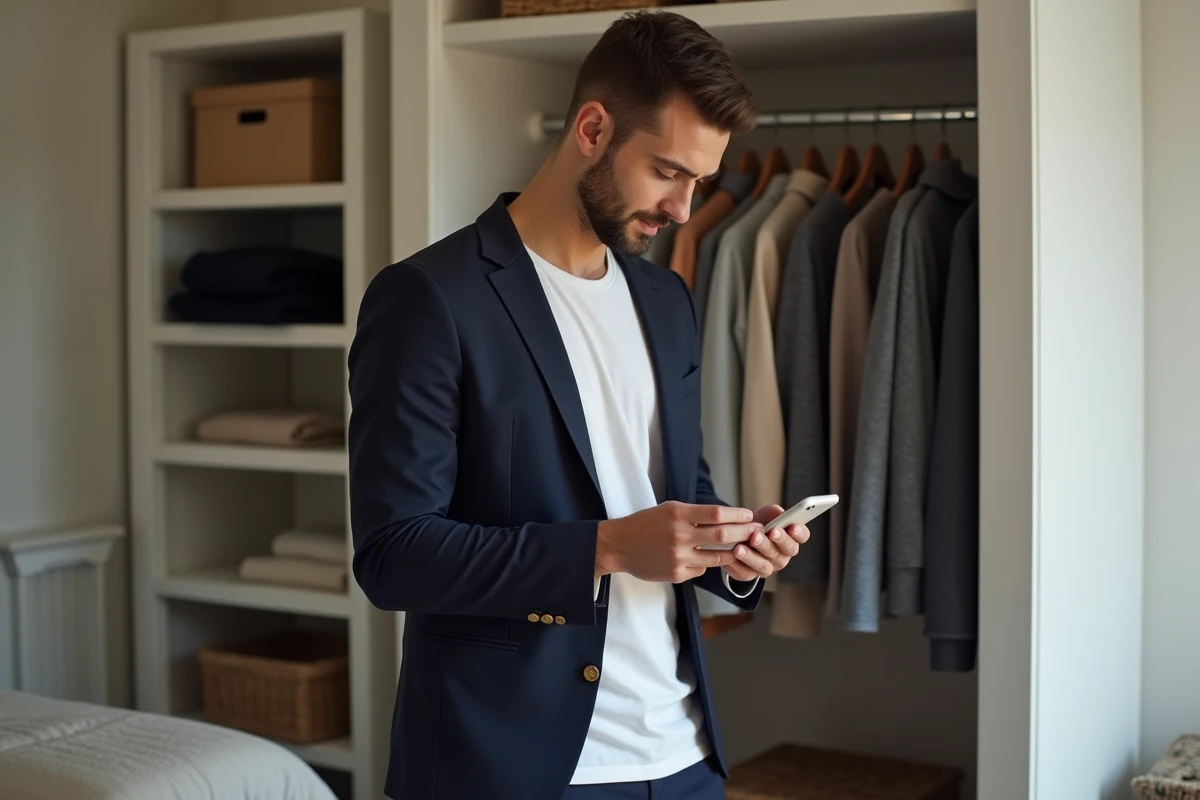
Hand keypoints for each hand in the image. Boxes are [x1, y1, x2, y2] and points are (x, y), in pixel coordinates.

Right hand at [596, 501, 763, 583]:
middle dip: (744, 534)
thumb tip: (725, 518)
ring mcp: (679, 557)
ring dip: (734, 553)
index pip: (717, 514)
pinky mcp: (677, 574)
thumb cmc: (645, 524)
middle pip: (723, 536)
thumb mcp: (669, 509)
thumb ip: (695, 514)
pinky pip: (702, 570)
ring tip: (743, 548)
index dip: (738, 515)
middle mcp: (680, 536)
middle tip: (757, 532)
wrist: (619, 545)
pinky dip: (708, 564)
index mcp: (678, 514)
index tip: (749, 515)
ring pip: (718, 558)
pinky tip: (707, 559)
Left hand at [721, 504, 809, 582]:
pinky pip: (746, 573)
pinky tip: (730, 556)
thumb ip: (774, 512)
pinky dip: (737, 565)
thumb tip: (779, 513)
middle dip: (772, 542)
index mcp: (791, 538)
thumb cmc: (757, 523)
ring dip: (752, 556)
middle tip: (759, 535)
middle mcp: (783, 555)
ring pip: (764, 565)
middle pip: (783, 551)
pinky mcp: (751, 574)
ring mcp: (768, 566)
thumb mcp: (765, 514)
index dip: (799, 532)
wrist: (738, 535)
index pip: (802, 536)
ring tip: (740, 548)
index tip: (792, 526)